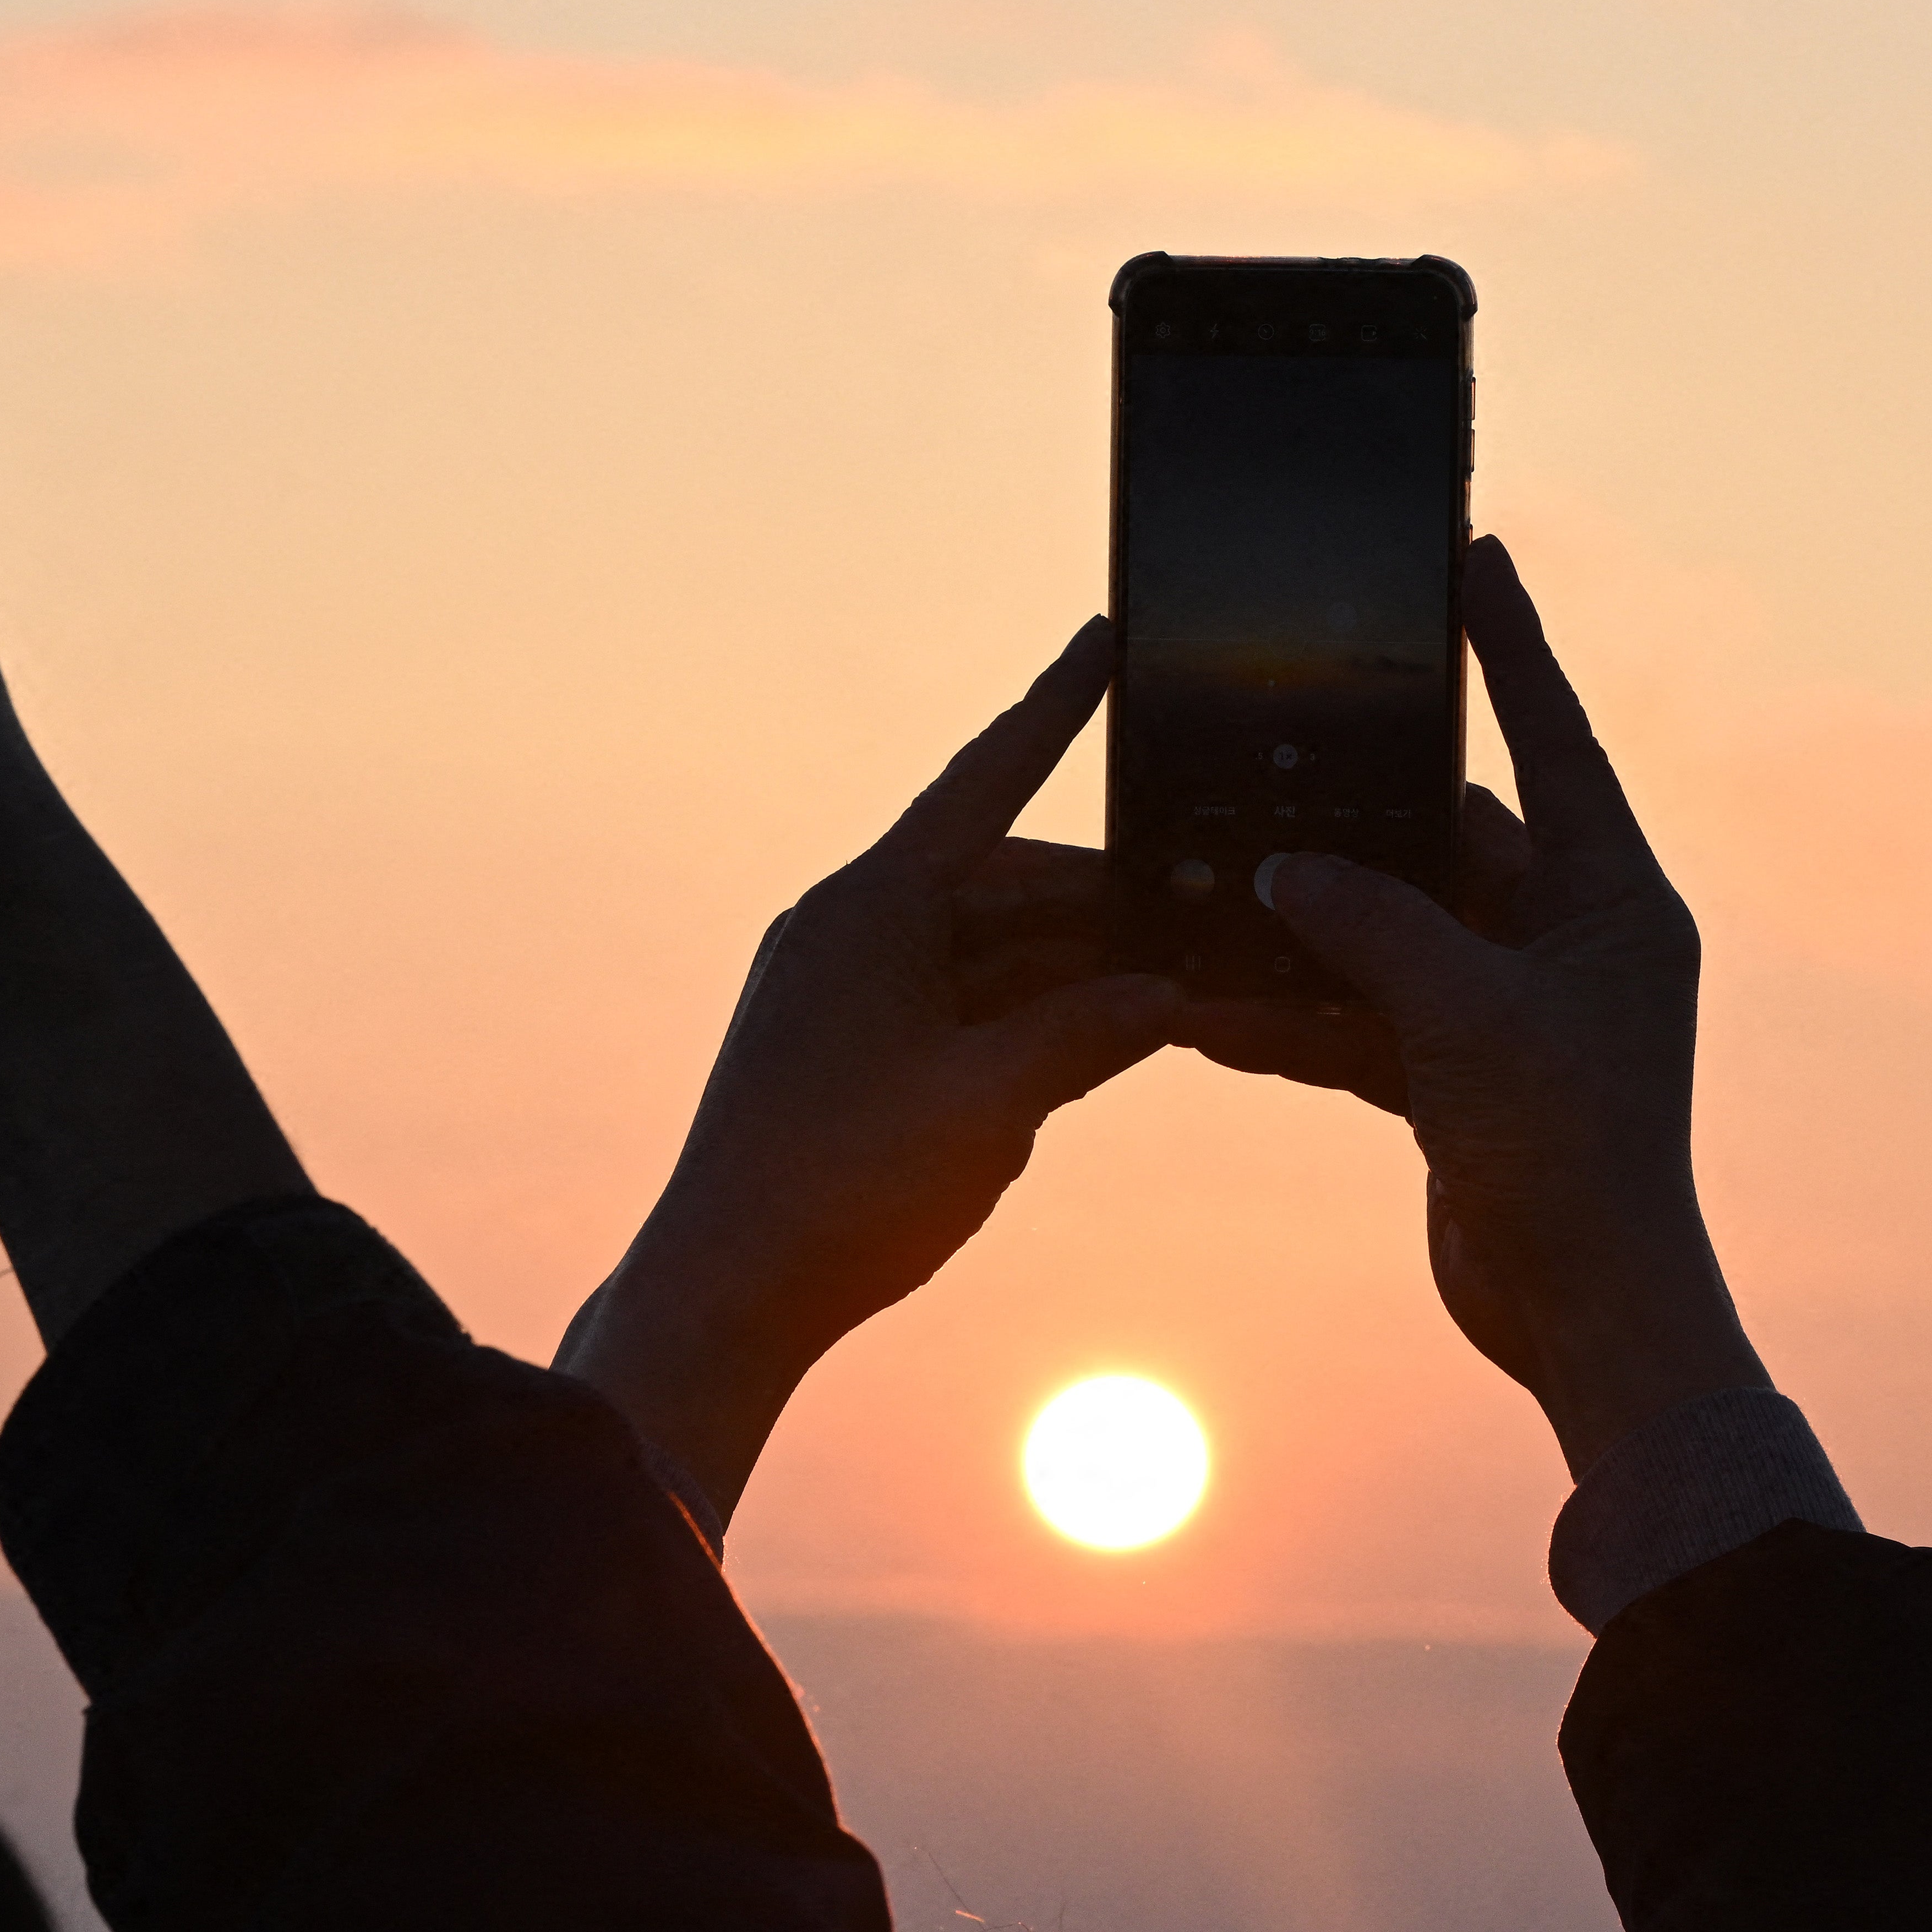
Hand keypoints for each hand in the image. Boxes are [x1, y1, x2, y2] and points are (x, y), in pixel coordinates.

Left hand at [557, 619, 1178, 1527]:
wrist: (726, 1294)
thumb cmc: (845, 1187)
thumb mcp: (995, 1102)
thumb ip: (1090, 1032)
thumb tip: (1169, 996)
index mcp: (872, 908)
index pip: (989, 777)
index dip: (1056, 707)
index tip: (1104, 637)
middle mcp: (850, 930)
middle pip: (1006, 886)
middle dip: (1106, 909)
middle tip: (1204, 920)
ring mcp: (842, 991)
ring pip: (989, 955)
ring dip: (1074, 978)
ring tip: (1169, 1000)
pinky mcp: (844, 1051)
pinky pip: (957, 1008)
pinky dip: (1025, 1025)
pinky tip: (1088, 1055)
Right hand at [1175, 537, 1768, 1467]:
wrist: (1584, 1315)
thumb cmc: (1571, 1157)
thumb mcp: (1464, 1017)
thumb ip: (1371, 927)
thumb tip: (1280, 869)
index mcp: (1614, 900)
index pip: (1554, 740)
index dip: (1512, 647)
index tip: (1475, 554)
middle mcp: (1571, 941)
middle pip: (1447, 843)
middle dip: (1351, 824)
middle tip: (1267, 762)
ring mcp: (1513, 1010)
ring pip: (1390, 936)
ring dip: (1304, 932)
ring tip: (1206, 896)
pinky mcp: (1461, 1078)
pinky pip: (1364, 1020)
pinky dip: (1297, 1017)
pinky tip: (1205, 1011)